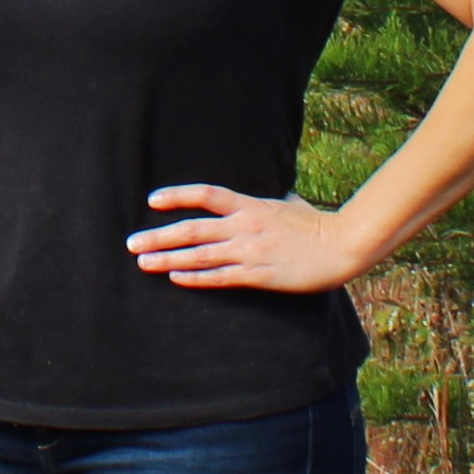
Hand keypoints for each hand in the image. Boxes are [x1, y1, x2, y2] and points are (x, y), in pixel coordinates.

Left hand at [128, 181, 376, 294]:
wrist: (341, 245)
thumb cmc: (317, 225)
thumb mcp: (291, 204)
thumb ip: (275, 200)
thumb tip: (276, 195)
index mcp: (250, 205)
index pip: (206, 194)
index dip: (177, 195)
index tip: (152, 201)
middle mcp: (244, 226)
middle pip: (192, 228)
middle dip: (158, 236)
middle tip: (131, 243)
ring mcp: (250, 251)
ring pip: (200, 254)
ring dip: (168, 258)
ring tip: (143, 262)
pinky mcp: (259, 274)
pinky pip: (221, 277)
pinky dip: (196, 278)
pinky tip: (175, 278)